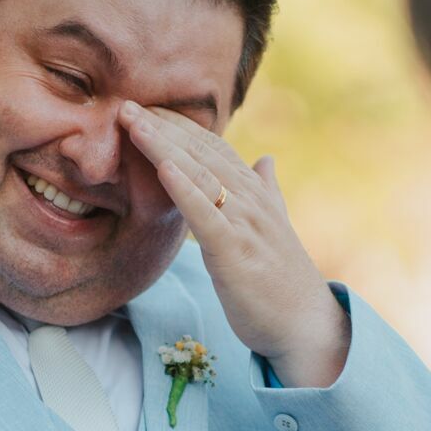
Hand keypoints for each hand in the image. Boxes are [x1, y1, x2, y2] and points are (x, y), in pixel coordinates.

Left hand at [120, 102, 349, 388]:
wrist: (306, 325)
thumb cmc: (284, 283)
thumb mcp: (274, 227)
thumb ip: (267, 191)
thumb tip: (266, 159)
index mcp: (255, 193)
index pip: (212, 147)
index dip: (178, 125)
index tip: (145, 107)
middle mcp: (251, 200)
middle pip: (200, 153)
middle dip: (161, 127)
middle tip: (124, 104)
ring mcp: (244, 223)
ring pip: (199, 174)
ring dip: (163, 146)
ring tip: (131, 122)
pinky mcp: (234, 251)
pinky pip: (205, 213)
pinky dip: (183, 188)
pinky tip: (161, 167)